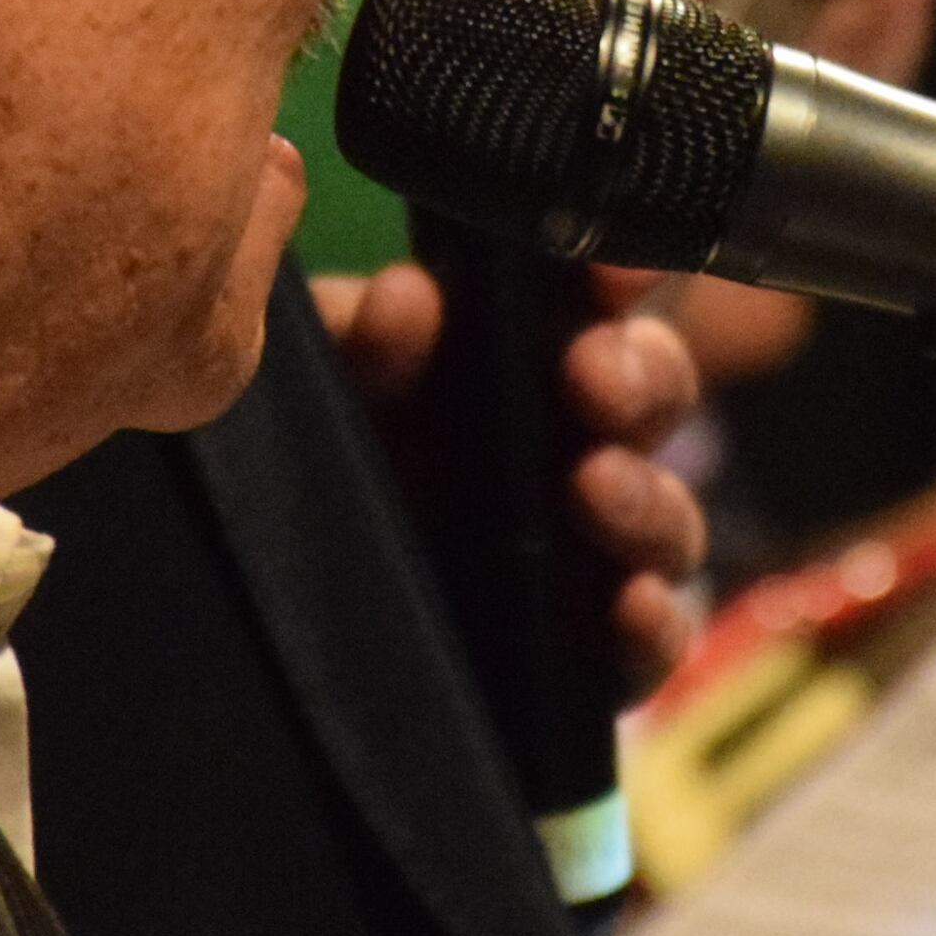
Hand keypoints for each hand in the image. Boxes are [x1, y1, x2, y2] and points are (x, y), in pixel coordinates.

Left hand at [312, 267, 707, 694]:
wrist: (267, 613)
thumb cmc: (310, 470)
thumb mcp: (318, 391)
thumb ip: (357, 340)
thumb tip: (408, 297)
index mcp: (516, 365)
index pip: (601, 306)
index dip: (622, 279)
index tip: (610, 274)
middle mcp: (567, 452)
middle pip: (654, 400)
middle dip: (641, 379)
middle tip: (592, 375)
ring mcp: (584, 560)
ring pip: (668, 520)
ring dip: (648, 498)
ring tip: (595, 487)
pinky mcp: (582, 661)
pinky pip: (650, 645)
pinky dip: (656, 624)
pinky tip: (628, 603)